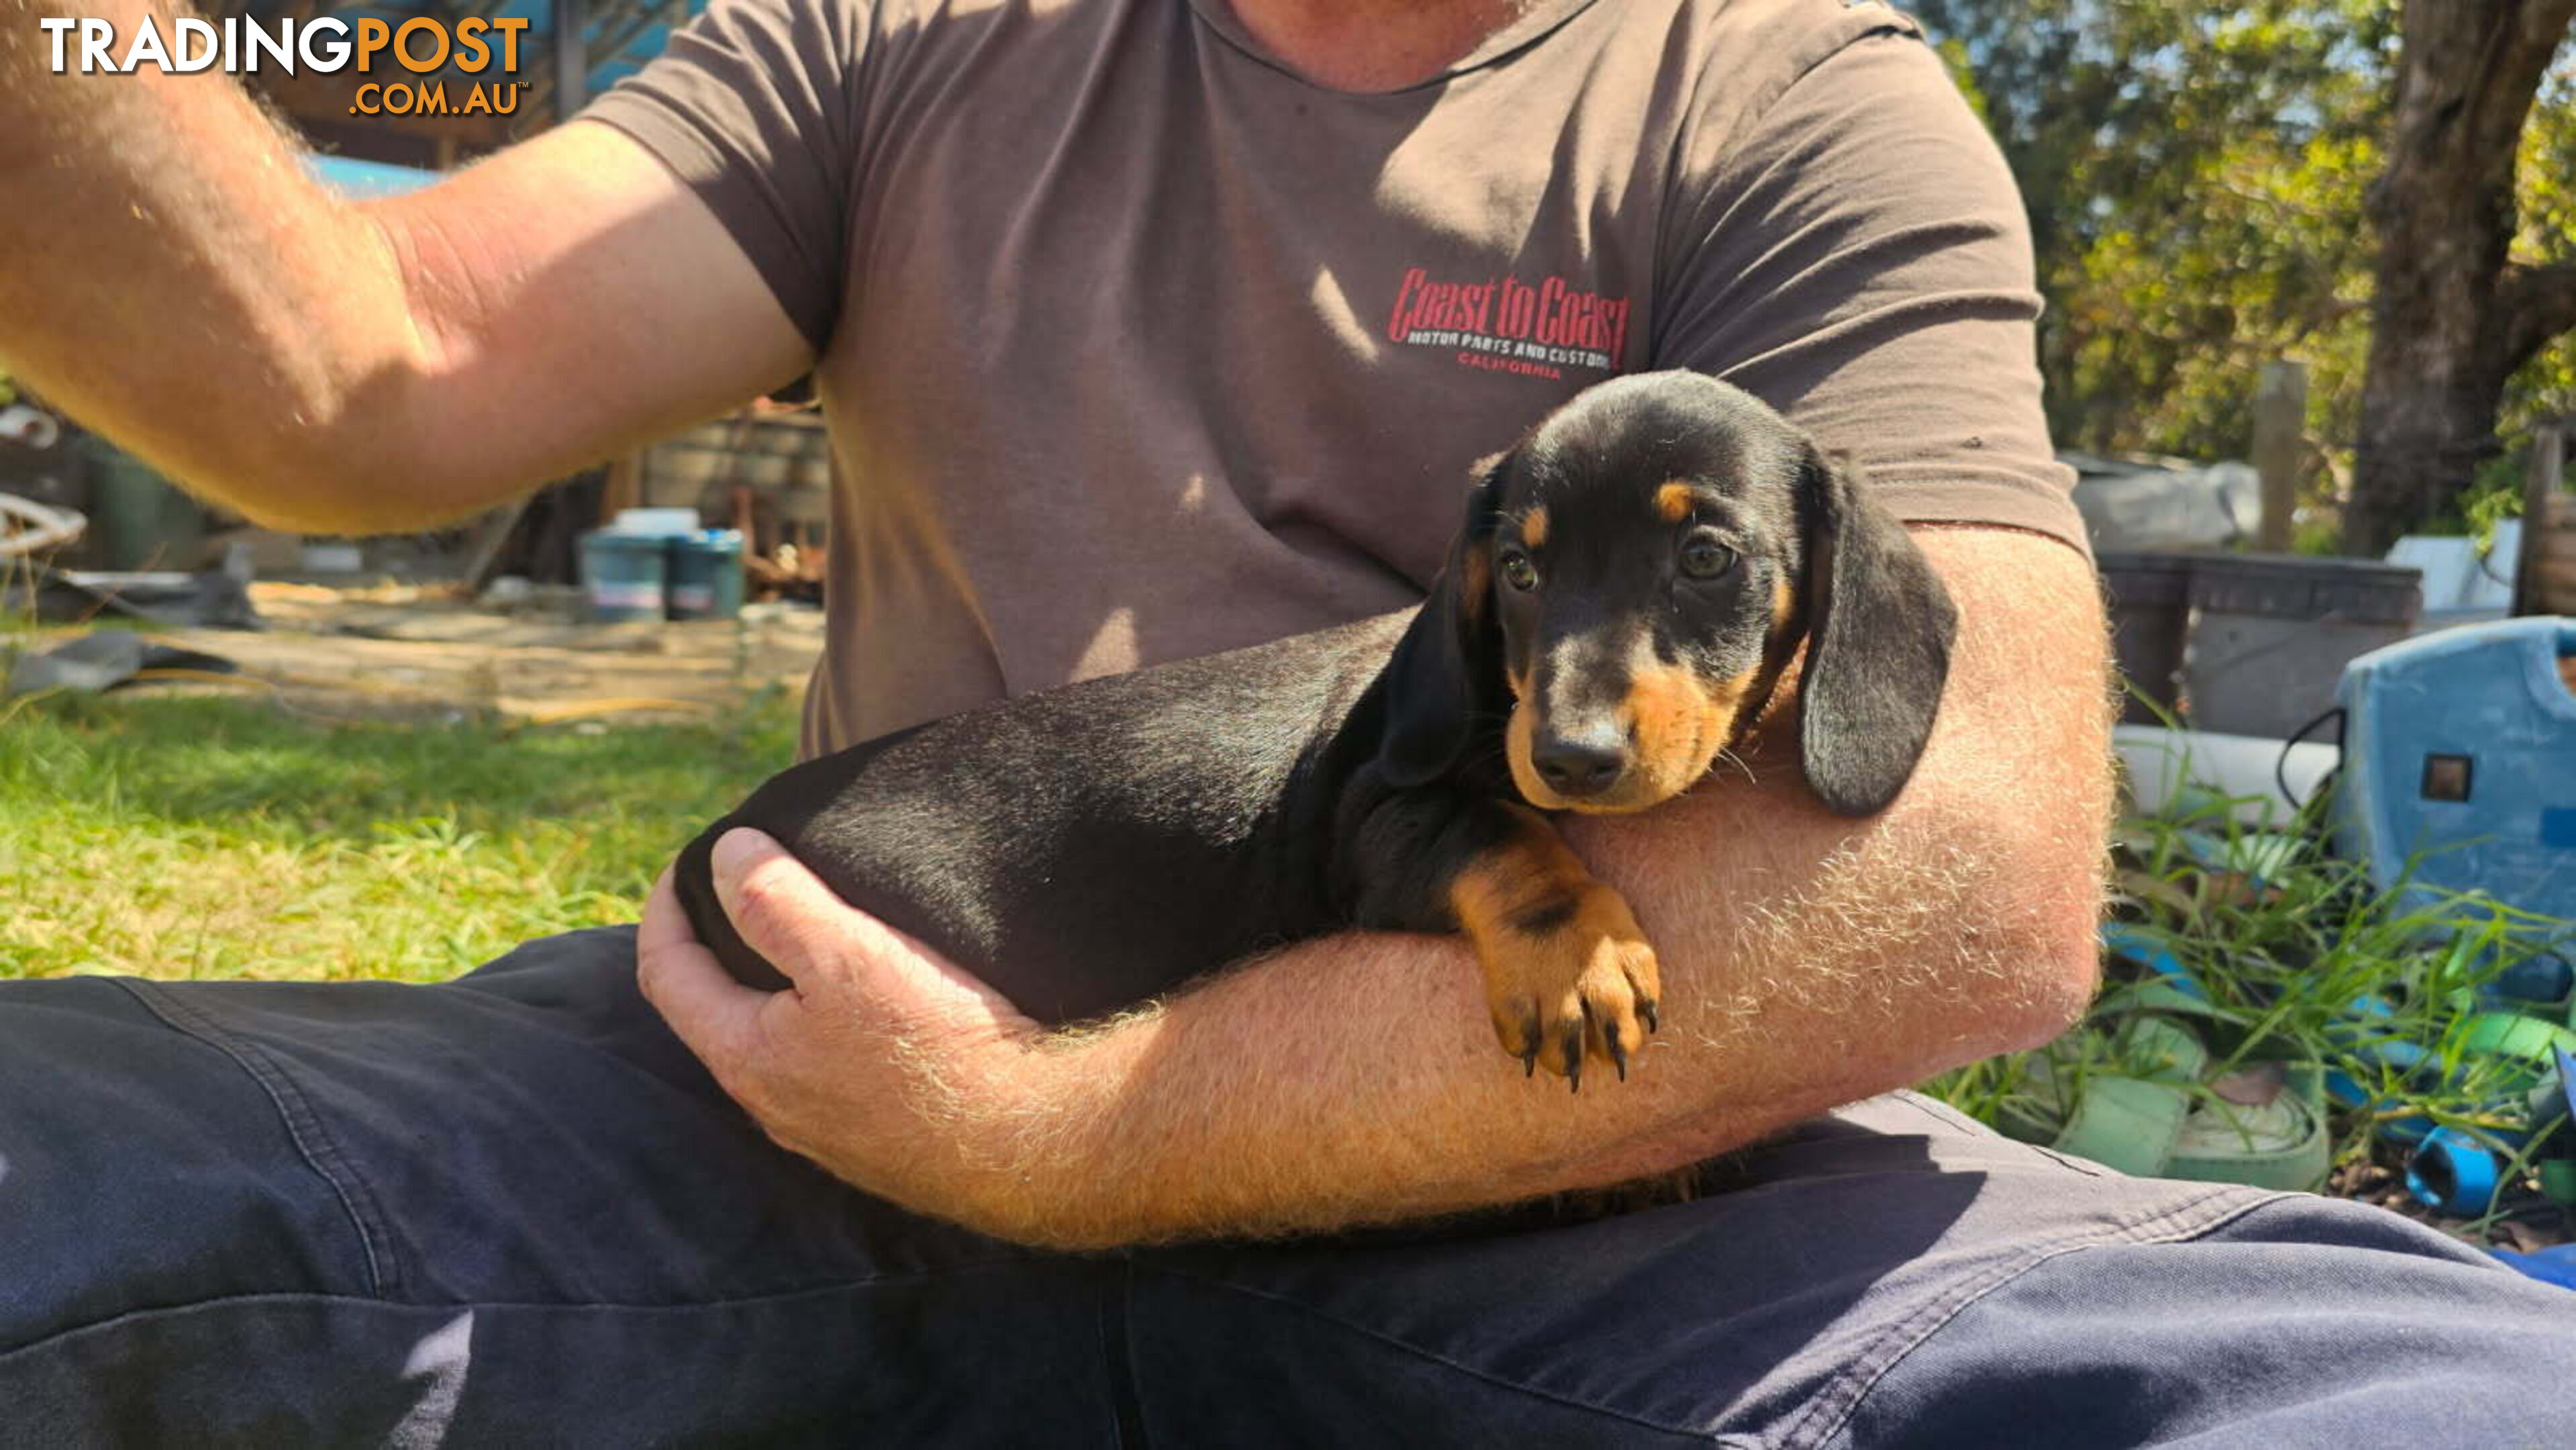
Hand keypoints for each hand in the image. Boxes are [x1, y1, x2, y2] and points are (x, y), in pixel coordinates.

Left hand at [635, 828, 1093, 1234]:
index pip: (667, 975)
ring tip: (807, 940)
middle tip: (743, 894)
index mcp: (746, 1056)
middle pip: (717, 1014)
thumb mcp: (847, 954)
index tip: (687, 865)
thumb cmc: (937, 1047)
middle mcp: (774, 1104)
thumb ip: (776, 901)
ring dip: (774, 990)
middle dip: (719, 950)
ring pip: (775, 1046)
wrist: (1031, 1140)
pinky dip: (824, 1024)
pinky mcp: (880, 1138)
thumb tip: (725, 855)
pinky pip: (830, 1071)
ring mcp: (826, 1130)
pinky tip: (870, 1008)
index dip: (665, 911)